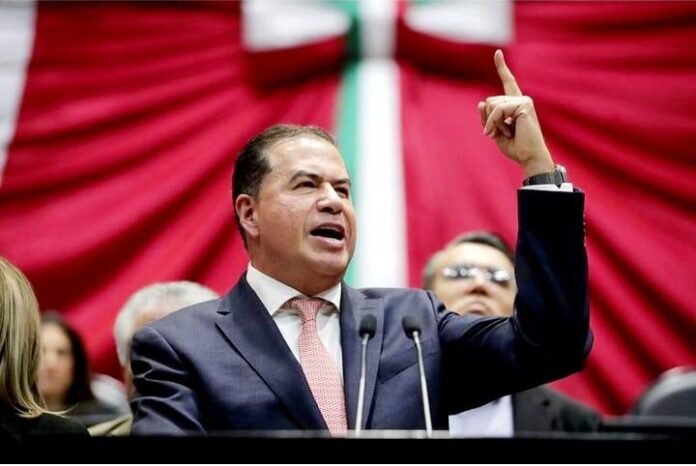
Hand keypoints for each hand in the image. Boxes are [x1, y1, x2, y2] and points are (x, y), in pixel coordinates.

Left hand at [478, 50, 553, 176]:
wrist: (529, 157)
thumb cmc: (515, 147)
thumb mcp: (495, 131)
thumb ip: (487, 117)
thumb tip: (481, 102)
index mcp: (515, 104)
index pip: (508, 82)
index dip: (502, 67)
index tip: (497, 52)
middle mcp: (520, 99)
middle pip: (489, 101)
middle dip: (488, 119)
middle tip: (500, 133)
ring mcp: (523, 101)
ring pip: (491, 104)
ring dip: (491, 123)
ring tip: (504, 133)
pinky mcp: (524, 105)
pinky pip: (498, 110)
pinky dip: (493, 122)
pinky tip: (497, 133)